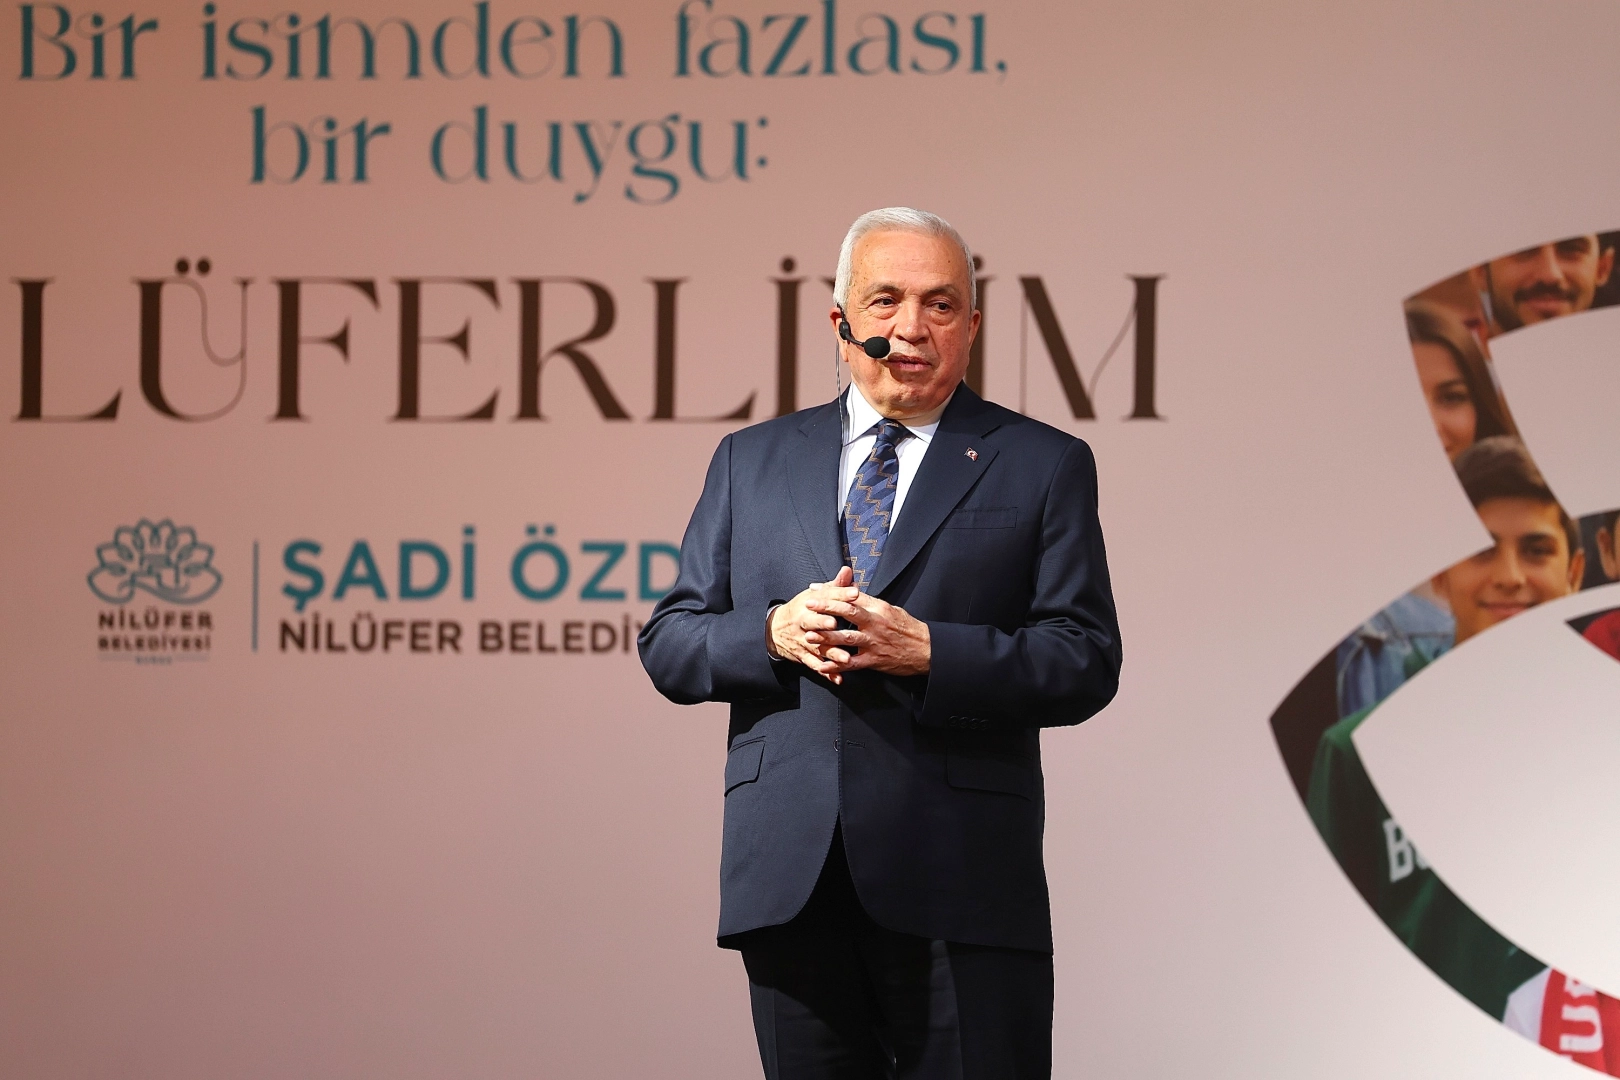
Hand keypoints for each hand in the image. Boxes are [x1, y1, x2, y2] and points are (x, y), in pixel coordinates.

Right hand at [769, 566, 861, 680]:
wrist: (775, 630)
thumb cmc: (801, 610)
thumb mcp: (814, 595)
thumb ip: (834, 586)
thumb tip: (847, 571)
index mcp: (808, 605)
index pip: (824, 598)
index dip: (839, 595)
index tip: (854, 593)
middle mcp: (803, 623)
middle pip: (814, 623)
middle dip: (824, 624)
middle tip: (837, 626)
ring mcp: (802, 641)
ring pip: (817, 648)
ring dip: (831, 654)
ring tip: (846, 659)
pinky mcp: (803, 656)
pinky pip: (815, 665)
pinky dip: (827, 673)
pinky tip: (838, 678)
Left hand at [804, 582, 931, 677]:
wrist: (926, 650)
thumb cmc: (908, 628)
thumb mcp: (891, 609)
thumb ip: (870, 602)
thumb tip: (851, 591)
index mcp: (879, 608)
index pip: (852, 596)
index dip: (833, 591)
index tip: (815, 589)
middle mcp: (875, 623)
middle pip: (848, 612)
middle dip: (826, 608)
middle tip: (808, 605)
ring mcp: (874, 642)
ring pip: (847, 638)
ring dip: (826, 637)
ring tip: (808, 636)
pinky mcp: (874, 660)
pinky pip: (852, 663)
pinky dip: (836, 665)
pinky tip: (822, 665)